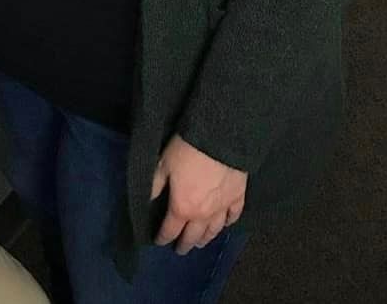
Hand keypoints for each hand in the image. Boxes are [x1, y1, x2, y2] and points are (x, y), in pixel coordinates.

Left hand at [151, 134, 246, 255]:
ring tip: (200, 243)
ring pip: (213, 231)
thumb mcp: (162, 165)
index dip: (163, 237)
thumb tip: (148, 202)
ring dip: (205, 239)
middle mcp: (202, 214)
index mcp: (182, 208)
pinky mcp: (238, 197)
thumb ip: (155, 186)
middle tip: (180, 249)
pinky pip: (233, 217)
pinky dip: (227, 224)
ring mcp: (222, 208)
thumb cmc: (186, 150)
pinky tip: (224, 225)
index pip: (170, 230)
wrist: (219, 138)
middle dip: (185, 244)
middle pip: (193, 236)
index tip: (159, 241)